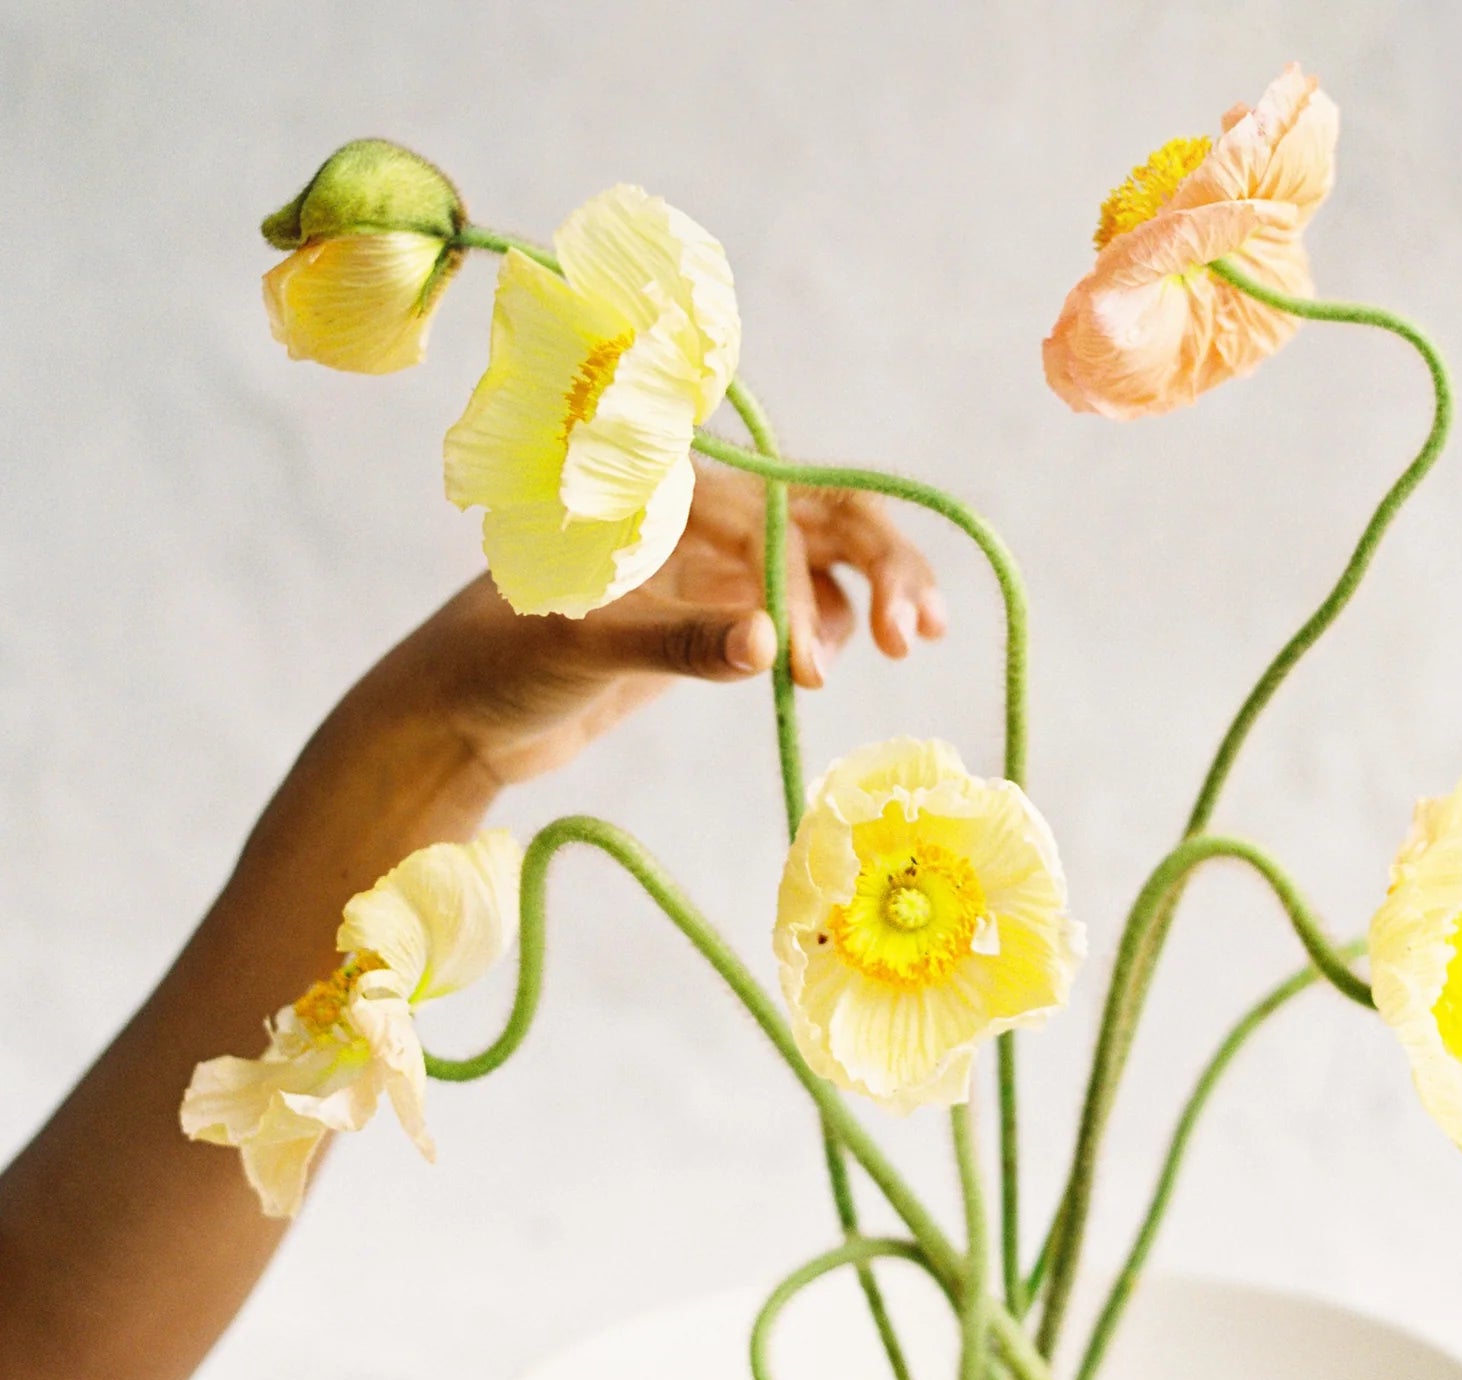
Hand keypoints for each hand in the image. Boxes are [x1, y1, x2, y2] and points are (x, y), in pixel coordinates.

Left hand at [383, 462, 947, 786]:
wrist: (456, 718)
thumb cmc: (496, 667)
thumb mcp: (583, 650)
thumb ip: (676, 643)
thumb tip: (768, 644)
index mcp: (664, 496)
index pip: (779, 514)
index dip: (811, 582)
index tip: (808, 667)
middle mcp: (697, 518)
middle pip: (828, 517)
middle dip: (885, 565)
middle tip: (922, 632)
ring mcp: (709, 567)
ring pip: (824, 563)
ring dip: (869, 598)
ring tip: (899, 647)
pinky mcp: (711, 616)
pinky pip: (797, 609)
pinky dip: (829, 631)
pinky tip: (824, 666)